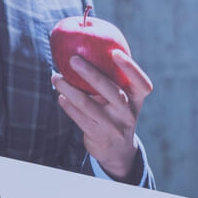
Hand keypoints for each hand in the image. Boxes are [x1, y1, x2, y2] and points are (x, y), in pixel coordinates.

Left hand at [53, 44, 152, 181]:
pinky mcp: (98, 135)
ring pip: (87, 104)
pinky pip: (78, 117)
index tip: (115, 53)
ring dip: (68, 88)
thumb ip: (113, 79)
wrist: (117, 150)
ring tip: (56, 77)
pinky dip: (67, 105)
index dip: (130, 68)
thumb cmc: (116, 112)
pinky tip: (60, 96)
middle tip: (73, 59)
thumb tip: (89, 47)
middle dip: (90, 73)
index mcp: (137, 99)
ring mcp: (113, 126)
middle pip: (111, 91)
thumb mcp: (123, 99)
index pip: (141, 83)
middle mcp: (128, 113)